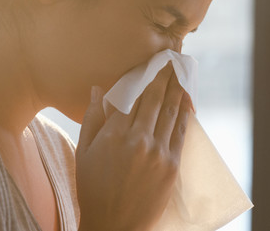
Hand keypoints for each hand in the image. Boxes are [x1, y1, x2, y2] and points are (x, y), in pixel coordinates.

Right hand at [76, 63, 191, 230]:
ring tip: (181, 70)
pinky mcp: (172, 166)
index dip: (143, 74)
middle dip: (163, 75)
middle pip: (154, 98)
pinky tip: (186, 100)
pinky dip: (184, 113)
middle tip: (170, 56)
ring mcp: (158, 153)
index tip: (150, 59)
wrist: (114, 226)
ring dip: (177, 88)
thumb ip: (93, 118)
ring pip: (170, 111)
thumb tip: (100, 88)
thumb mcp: (84, 152)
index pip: (133, 93)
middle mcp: (138, 140)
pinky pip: (180, 131)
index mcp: (114, 135)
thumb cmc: (93, 188)